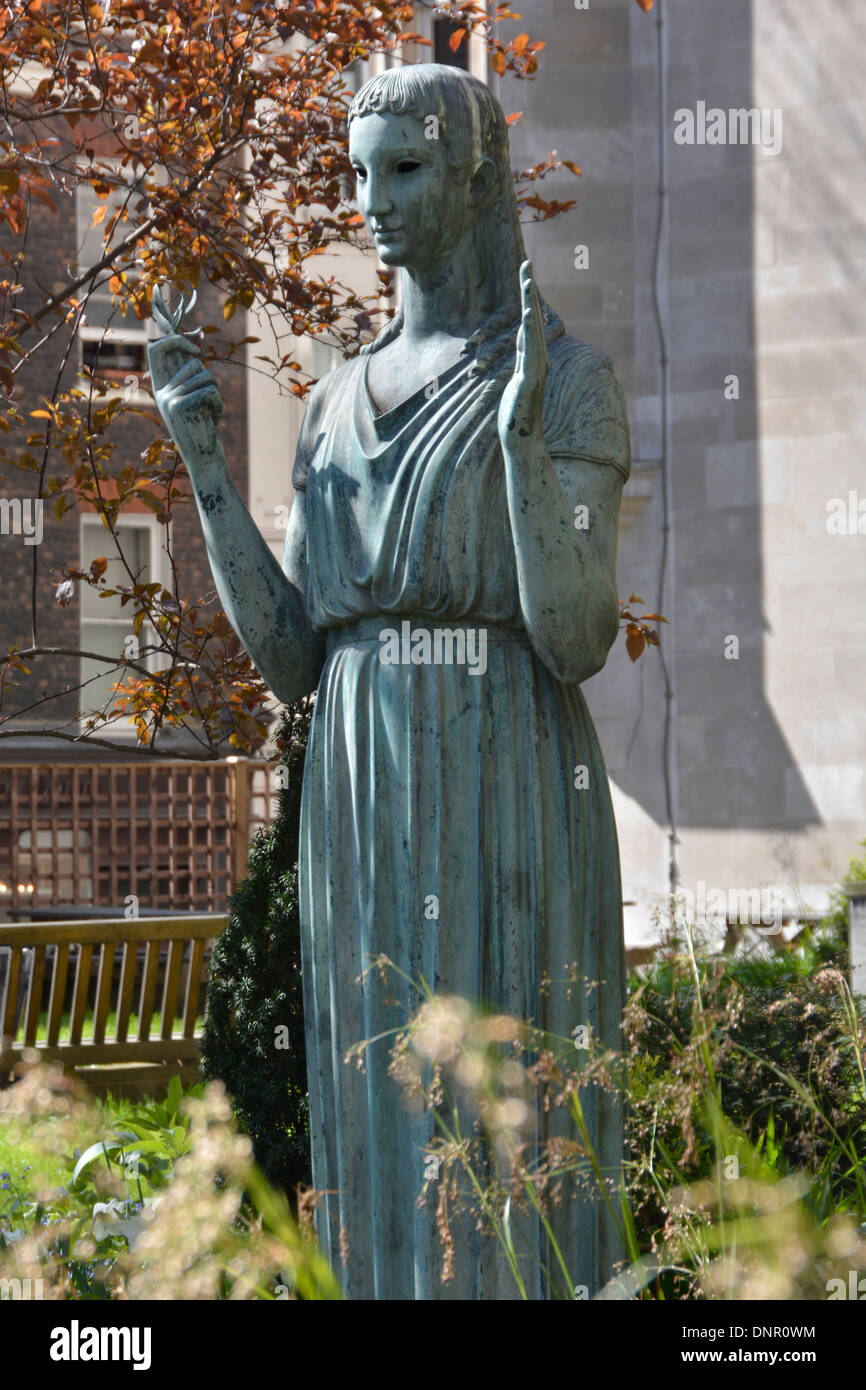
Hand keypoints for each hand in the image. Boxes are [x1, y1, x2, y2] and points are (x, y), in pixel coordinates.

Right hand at [148, 333, 223, 466]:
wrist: (204, 458)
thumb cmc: (204, 426)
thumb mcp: (196, 395)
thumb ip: (193, 372)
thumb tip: (197, 335)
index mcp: (161, 387)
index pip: (157, 348)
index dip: (176, 340)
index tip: (196, 349)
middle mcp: (161, 391)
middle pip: (192, 361)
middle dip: (209, 377)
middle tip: (211, 397)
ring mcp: (168, 398)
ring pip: (205, 375)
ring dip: (216, 392)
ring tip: (211, 411)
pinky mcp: (179, 406)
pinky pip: (209, 390)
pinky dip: (218, 402)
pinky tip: (214, 417)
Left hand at [497, 260, 548, 452]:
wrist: (521, 438)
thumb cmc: (517, 413)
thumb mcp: (517, 377)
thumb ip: (522, 357)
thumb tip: (523, 337)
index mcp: (534, 356)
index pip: (529, 321)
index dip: (527, 297)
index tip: (525, 274)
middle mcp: (538, 357)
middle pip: (533, 317)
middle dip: (528, 289)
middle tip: (526, 263)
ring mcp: (535, 366)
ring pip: (532, 328)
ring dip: (528, 302)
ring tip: (526, 279)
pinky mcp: (530, 377)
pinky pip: (529, 348)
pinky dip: (528, 329)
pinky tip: (525, 313)